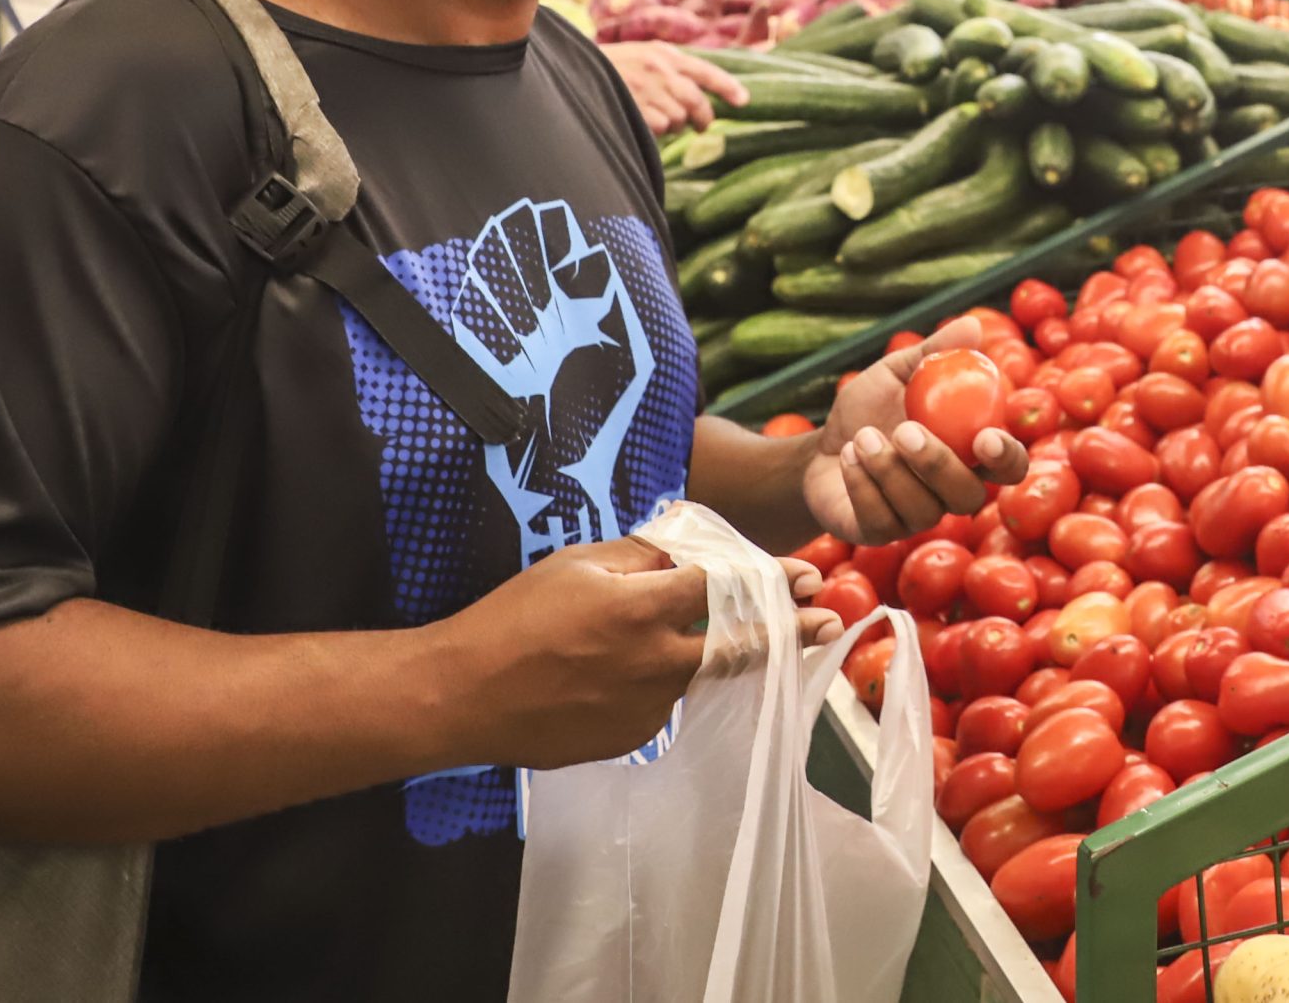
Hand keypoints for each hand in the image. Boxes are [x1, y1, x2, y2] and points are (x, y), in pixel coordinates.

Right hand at [433, 542, 838, 768]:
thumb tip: (686, 550)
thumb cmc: (513, 618)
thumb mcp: (576, 563)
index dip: (771, 579)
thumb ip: (640, 556)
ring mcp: (646, 707)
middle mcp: (655, 662)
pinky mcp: (631, 739)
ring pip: (698, 673)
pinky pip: (664, 702)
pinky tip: (631, 671)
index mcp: (641, 609)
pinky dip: (664, 681)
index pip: (727, 589)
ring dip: (716, 654)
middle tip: (825, 619)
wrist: (463, 696)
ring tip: (726, 637)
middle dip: (789, 629)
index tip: (805, 575)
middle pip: (740, 644)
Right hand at [602, 41, 747, 135]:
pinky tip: (639, 120)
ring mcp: (648, 90)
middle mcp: (660, 70)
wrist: (573, 70)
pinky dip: (654, 130)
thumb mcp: (643, 55)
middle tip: (701, 125)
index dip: (728, 87)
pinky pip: (660, 129)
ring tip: (652, 115)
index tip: (744, 102)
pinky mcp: (636, 109)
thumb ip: (671, 67)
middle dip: (702, 117)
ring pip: (679, 119)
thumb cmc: (611, 67)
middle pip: (696, 102)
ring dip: (671, 124)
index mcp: (664, 54)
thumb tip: (699, 93)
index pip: (705, 71)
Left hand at [802, 319, 1027, 544]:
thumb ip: (935, 354)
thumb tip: (972, 325)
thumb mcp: (898, 374)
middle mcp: (952, 492)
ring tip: (862, 437)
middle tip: (905, 431)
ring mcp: (918, 518)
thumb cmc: (869, 410)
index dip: (1006, 457)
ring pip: (922, 509)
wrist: (820, 448)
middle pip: (968, 495)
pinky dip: (862, 484)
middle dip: (937, 464)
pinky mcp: (881, 534)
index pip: (1010, 466)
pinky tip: (848, 457)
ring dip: (888, 469)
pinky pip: (882, 520)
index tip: (986, 437)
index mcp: (969, 454)